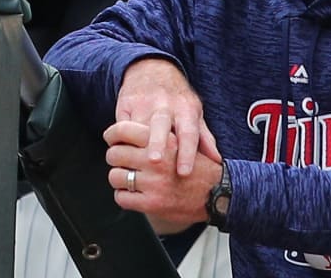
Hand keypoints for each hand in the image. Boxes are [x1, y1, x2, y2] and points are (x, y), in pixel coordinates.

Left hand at [104, 120, 222, 227]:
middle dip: (114, 156)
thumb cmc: (201, 166)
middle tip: (118, 158)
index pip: (124, 130)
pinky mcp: (152, 203)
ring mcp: (153, 183)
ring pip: (115, 176)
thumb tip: (132, 127)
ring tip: (126, 177)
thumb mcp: (185, 139)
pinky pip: (122, 198)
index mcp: (166, 140)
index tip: (111, 137)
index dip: (113, 133)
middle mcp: (158, 160)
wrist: (219, 192)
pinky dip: (123, 196)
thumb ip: (162, 132)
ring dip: (118, 177)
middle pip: (115, 153)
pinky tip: (132, 193)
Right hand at [116, 57, 220, 174]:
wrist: (151, 69)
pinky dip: (119, 139)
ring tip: (131, 163)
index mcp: (186, 108)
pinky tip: (120, 154)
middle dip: (158, 142)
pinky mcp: (125, 104)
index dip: (187, 153)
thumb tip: (217, 161)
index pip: (188, 132)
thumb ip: (204, 137)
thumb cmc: (176, 98)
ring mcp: (143, 103)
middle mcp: (165, 105)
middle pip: (161, 125)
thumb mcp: (194, 112)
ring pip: (138, 126)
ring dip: (135, 144)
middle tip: (155, 162)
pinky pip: (121, 125)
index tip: (184, 172)